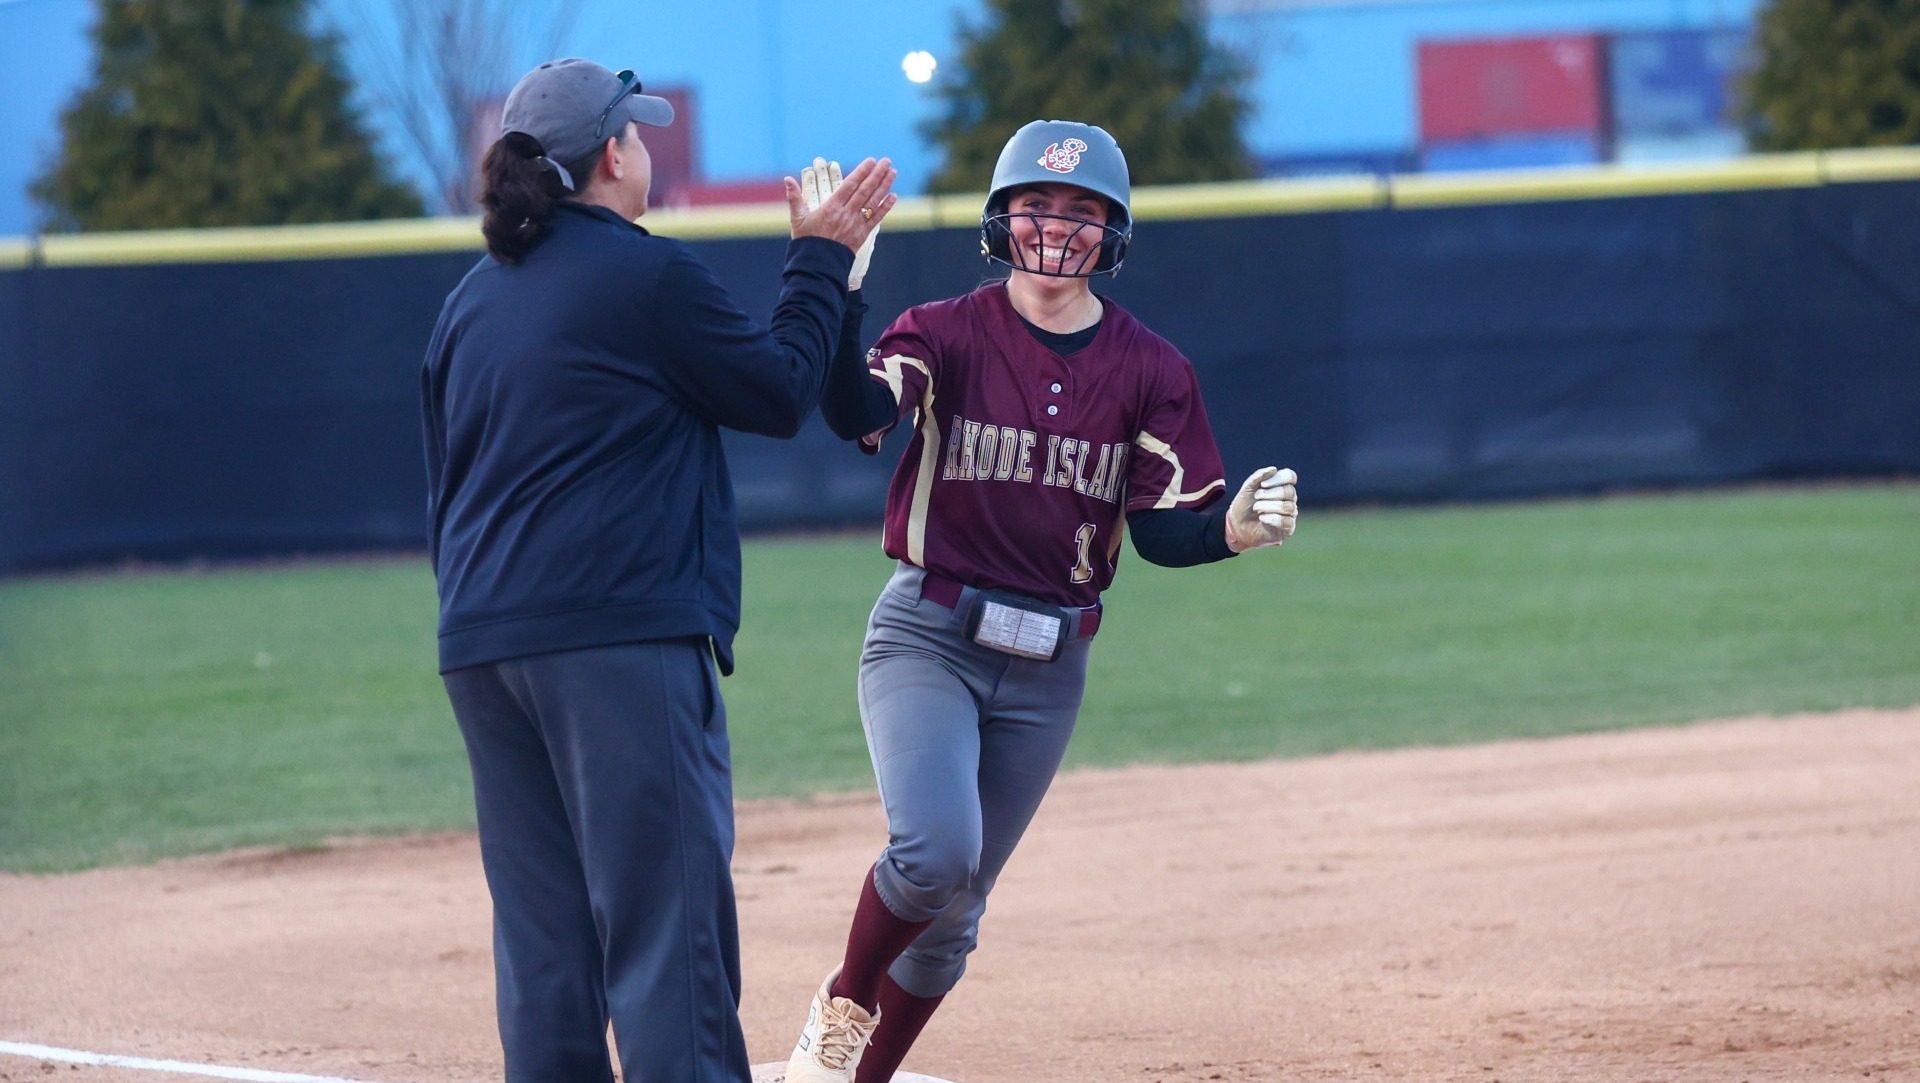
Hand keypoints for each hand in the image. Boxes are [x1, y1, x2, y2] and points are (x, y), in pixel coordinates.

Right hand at [786, 156, 895, 286]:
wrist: (817, 265)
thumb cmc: (806, 241)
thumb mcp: (797, 218)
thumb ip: (794, 198)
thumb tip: (787, 179)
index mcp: (831, 207)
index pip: (850, 185)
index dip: (861, 172)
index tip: (871, 161)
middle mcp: (846, 214)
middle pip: (865, 190)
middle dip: (877, 174)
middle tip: (886, 161)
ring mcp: (855, 224)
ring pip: (873, 202)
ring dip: (884, 186)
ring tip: (892, 172)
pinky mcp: (861, 235)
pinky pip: (876, 219)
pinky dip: (885, 207)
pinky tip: (893, 196)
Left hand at [1225, 467, 1297, 551]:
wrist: (1237, 526)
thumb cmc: (1244, 506)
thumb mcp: (1247, 489)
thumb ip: (1258, 476)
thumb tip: (1273, 469)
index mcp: (1281, 486)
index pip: (1290, 476)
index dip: (1279, 478)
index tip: (1263, 484)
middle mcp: (1289, 499)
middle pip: (1289, 491)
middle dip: (1270, 494)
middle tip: (1256, 498)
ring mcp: (1290, 513)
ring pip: (1288, 506)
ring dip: (1268, 506)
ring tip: (1256, 509)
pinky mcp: (1288, 528)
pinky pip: (1286, 521)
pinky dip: (1272, 519)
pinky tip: (1262, 518)